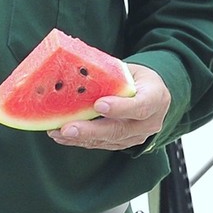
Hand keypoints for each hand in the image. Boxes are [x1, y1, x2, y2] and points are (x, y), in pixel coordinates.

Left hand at [52, 63, 171, 150]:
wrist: (154, 95)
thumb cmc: (140, 79)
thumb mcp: (132, 70)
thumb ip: (112, 73)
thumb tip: (80, 68)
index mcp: (156, 98)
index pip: (140, 106)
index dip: (120, 108)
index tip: (99, 105)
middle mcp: (149, 122)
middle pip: (119, 130)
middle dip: (91, 131)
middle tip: (68, 128)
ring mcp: (137, 136)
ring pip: (108, 140)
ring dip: (81, 138)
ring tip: (57, 132)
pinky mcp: (123, 144)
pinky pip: (101, 145)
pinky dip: (81, 141)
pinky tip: (62, 136)